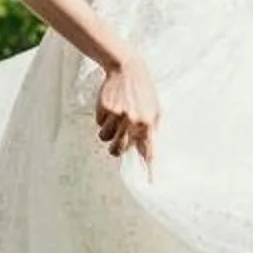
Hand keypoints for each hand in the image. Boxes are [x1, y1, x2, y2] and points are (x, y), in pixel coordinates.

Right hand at [95, 51, 160, 170]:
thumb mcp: (154, 108)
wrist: (127, 68)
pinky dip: (102, 119)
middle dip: (115, 149)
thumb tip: (146, 151)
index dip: (149, 168)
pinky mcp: (105, 109)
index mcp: (148, 123)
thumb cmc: (142, 90)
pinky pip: (99, 123)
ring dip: (107, 132)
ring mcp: (118, 115)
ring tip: (113, 118)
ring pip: (105, 138)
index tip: (151, 183)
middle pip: (118, 149)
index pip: (149, 150)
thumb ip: (151, 129)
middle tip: (115, 142)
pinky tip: (110, 106)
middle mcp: (133, 121)